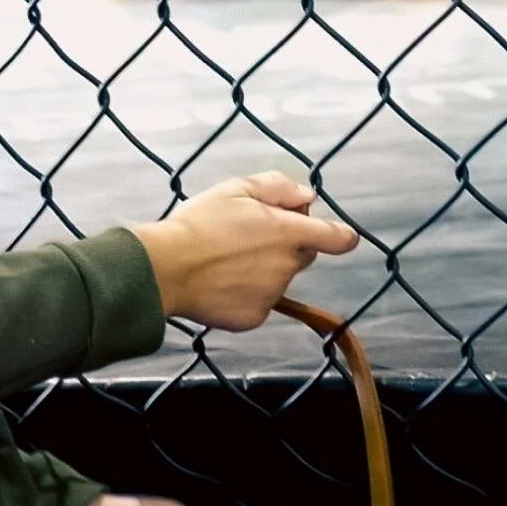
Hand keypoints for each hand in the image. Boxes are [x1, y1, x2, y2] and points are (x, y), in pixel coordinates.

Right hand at [132, 171, 358, 330]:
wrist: (166, 268)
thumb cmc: (199, 223)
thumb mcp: (235, 189)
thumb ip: (277, 188)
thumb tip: (306, 195)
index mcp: (287, 232)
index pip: (336, 237)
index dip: (340, 234)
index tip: (336, 233)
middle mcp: (286, 265)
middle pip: (303, 254)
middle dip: (287, 244)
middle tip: (250, 234)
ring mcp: (272, 295)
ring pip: (279, 278)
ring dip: (264, 268)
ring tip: (226, 257)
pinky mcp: (254, 317)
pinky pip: (260, 302)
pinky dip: (247, 292)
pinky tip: (221, 280)